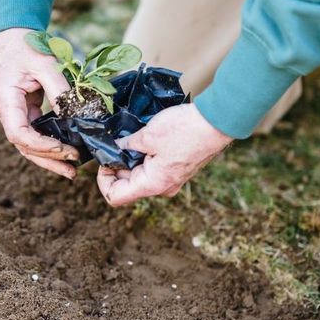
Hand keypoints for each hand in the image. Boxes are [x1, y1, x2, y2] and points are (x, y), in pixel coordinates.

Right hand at [0, 28, 79, 178]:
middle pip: (23, 146)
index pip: (18, 133)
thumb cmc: (26, 48)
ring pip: (28, 146)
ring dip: (49, 159)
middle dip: (48, 159)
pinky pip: (35, 136)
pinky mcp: (24, 115)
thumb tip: (75, 115)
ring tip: (71, 171)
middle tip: (72, 169)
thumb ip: (58, 88)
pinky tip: (65, 153)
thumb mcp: (45, 63)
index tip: (63, 148)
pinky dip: (49, 147)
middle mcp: (7, 113)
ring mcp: (14, 115)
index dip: (40, 145)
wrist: (12, 41)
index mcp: (6, 100)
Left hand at [97, 103, 232, 205]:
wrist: (217, 121)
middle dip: (117, 167)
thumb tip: (114, 147)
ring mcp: (171, 180)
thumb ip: (125, 145)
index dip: (103, 180)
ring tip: (131, 139)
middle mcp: (162, 187)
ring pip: (140, 176)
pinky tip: (145, 139)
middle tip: (115, 144)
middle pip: (127, 186)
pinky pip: (153, 168)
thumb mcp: (147, 135)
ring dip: (131, 160)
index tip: (104, 161)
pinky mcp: (177, 169)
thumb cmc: (185, 130)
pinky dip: (144, 156)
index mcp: (152, 184)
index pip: (115, 197)